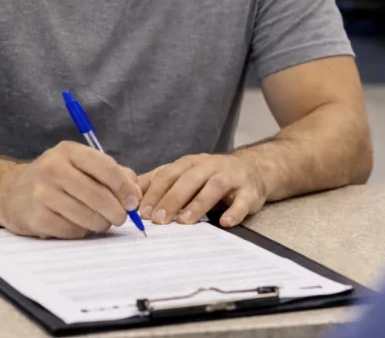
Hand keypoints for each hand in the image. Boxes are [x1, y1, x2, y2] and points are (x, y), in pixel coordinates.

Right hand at [0, 142, 141, 238]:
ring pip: (88, 216)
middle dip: (117, 212)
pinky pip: (73, 231)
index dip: (124, 187)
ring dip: (100, 224)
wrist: (9, 192)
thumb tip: (135, 192)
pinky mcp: (36, 218)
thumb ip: (111, 173)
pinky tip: (77, 224)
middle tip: (120, 218)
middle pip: (99, 196)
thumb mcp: (79, 165)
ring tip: (99, 222)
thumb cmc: (54, 179)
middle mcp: (53, 168)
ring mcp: (42, 193)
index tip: (133, 201)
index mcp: (68, 151)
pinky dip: (81, 232)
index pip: (106, 168)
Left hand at [138, 153, 267, 228]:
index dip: (154, 193)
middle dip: (171, 199)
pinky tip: (225, 222)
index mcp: (190, 163)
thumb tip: (130, 194)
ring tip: (185, 221)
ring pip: (213, 188)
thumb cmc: (211, 176)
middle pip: (188, 180)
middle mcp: (209, 166)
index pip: (167, 175)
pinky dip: (234, 212)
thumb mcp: (185, 174)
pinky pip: (242, 201)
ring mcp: (231, 177)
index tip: (141, 212)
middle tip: (158, 219)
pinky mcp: (249, 191)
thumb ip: (159, 182)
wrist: (253, 169)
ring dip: (198, 204)